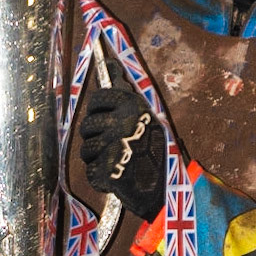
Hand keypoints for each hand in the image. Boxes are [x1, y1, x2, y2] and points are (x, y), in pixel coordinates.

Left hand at [79, 59, 165, 220]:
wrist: (169, 190)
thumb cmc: (158, 154)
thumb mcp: (148, 118)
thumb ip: (126, 96)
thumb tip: (109, 64)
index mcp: (133, 107)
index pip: (98, 97)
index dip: (97, 109)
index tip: (104, 117)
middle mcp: (123, 122)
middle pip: (87, 125)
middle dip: (95, 137)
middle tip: (114, 146)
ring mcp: (115, 146)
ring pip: (85, 149)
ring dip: (97, 158)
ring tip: (117, 162)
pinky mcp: (108, 169)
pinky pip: (91, 172)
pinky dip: (100, 178)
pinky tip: (116, 177)